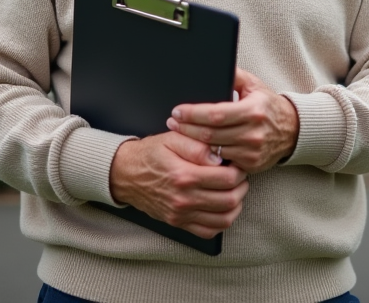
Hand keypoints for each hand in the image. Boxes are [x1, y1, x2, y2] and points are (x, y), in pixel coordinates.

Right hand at [108, 131, 248, 238]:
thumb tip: (219, 157)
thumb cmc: (151, 153)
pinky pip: (209, 231)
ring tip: (233, 190)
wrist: (127, 174)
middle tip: (240, 176)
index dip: (239, 170)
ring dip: (236, 205)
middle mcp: (184, 199)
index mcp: (184, 175)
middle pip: (229, 200)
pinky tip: (221, 207)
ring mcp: (181, 214)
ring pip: (224, 219)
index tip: (237, 164)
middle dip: (241, 187)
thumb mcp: (173, 138)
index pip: (227, 179)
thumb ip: (198, 145)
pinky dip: (221, 221)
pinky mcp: (178, 223)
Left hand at [166, 68, 299, 173]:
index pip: (215, 114)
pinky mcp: (250, 165)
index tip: (177, 111)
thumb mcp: (254, 85)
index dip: (193, 114)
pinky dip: (207, 156)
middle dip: (186, 128)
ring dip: (192, 143)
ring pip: (213, 150)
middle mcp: (253, 133)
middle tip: (172, 122)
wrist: (292, 130)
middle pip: (210, 134)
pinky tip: (196, 149)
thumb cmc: (268, 106)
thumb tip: (212, 67)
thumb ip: (234, 75)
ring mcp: (252, 152)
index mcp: (252, 111)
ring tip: (179, 133)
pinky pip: (222, 162)